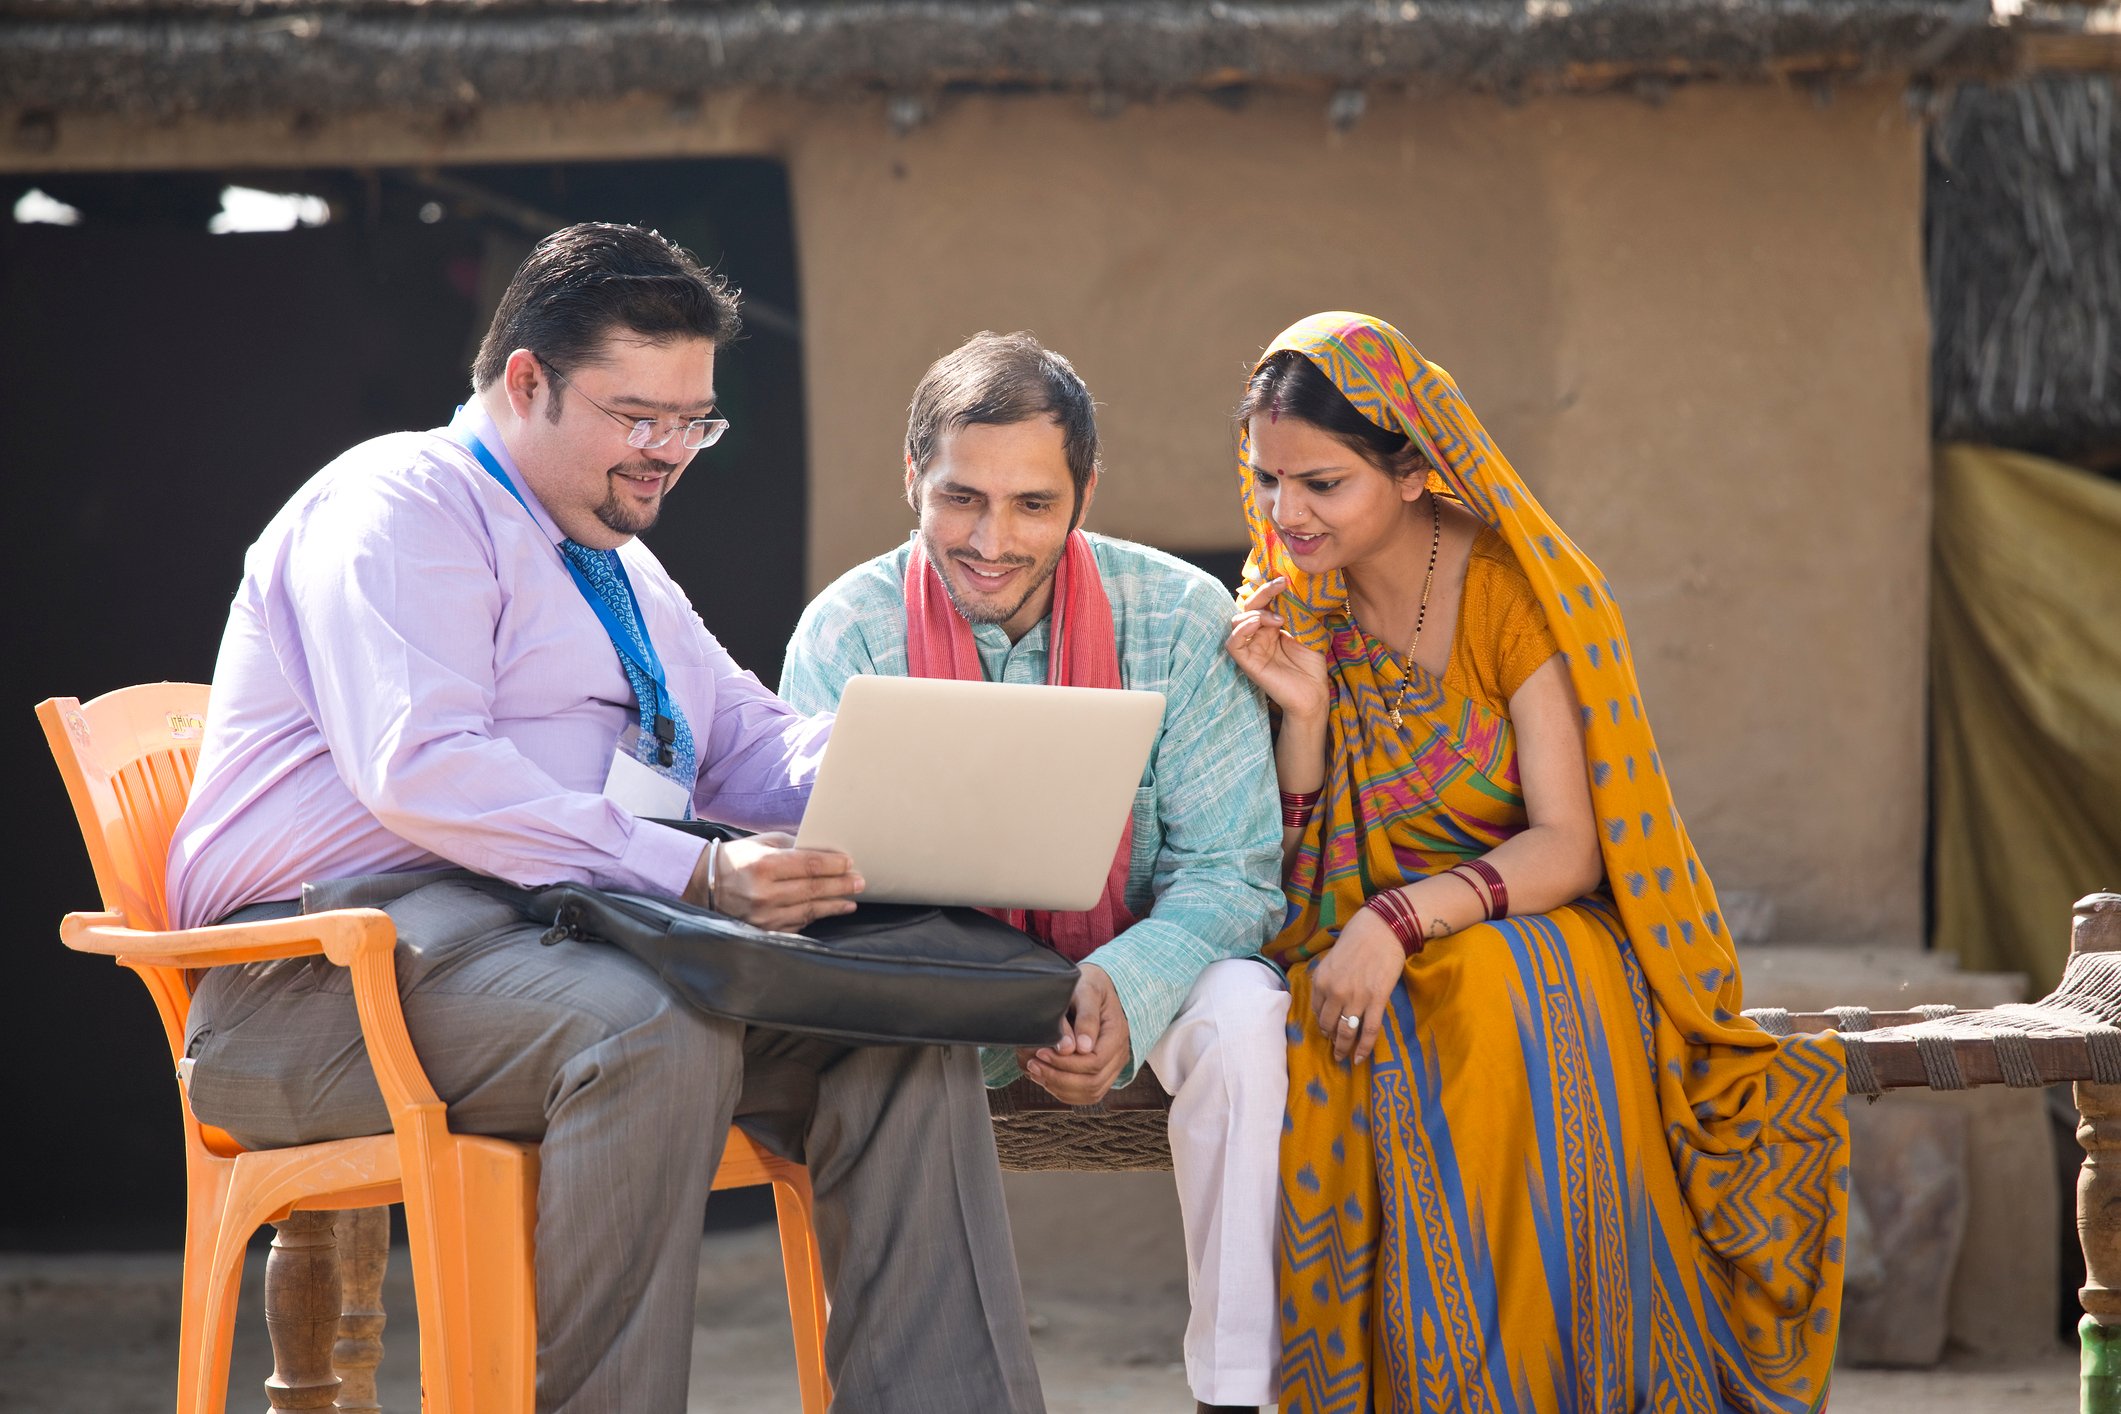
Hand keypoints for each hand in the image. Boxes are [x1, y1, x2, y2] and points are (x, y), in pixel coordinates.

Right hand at [686, 832, 862, 931]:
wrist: (705, 884)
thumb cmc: (739, 858)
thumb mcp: (765, 843)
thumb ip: (794, 846)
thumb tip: (828, 852)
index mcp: (764, 865)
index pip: (809, 865)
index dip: (833, 865)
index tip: (850, 863)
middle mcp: (764, 893)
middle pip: (813, 889)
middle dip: (841, 885)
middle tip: (860, 881)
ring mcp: (764, 916)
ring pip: (809, 910)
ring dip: (834, 904)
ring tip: (851, 899)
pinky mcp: (764, 930)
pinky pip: (798, 923)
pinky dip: (816, 915)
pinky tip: (830, 910)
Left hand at [1015, 963, 1128, 1105]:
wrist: (1096, 987)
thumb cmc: (1089, 985)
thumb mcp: (1086, 991)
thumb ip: (1084, 1017)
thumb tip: (1078, 1048)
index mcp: (1117, 1033)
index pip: (1095, 1062)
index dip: (1066, 1063)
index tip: (1041, 1052)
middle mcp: (1119, 1054)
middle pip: (1092, 1083)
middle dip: (1059, 1077)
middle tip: (1033, 1063)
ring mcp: (1112, 1066)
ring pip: (1090, 1093)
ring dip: (1059, 1087)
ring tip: (1036, 1070)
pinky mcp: (1101, 1072)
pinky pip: (1086, 1094)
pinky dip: (1064, 1091)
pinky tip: (1045, 1078)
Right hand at [1226, 578, 1329, 720]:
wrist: (1313, 693)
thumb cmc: (1312, 665)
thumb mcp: (1309, 631)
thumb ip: (1300, 611)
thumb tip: (1300, 587)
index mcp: (1271, 627)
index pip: (1262, 602)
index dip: (1269, 589)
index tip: (1284, 579)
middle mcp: (1258, 635)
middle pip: (1248, 606)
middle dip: (1263, 593)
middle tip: (1280, 586)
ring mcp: (1251, 648)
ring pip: (1237, 621)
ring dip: (1255, 612)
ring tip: (1277, 619)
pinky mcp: (1246, 662)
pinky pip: (1233, 643)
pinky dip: (1241, 630)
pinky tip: (1256, 624)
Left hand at [1310, 906, 1407, 1062]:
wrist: (1383, 929)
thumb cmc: (1356, 939)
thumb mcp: (1330, 959)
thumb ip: (1327, 980)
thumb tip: (1328, 1001)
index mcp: (1320, 981)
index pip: (1317, 1011)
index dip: (1322, 1023)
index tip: (1327, 1029)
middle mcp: (1335, 992)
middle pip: (1329, 1025)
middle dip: (1331, 1039)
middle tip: (1334, 1047)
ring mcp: (1356, 998)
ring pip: (1346, 1032)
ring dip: (1343, 1048)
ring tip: (1343, 1058)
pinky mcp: (1377, 1001)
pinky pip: (1369, 1031)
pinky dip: (1363, 1048)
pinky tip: (1359, 1058)